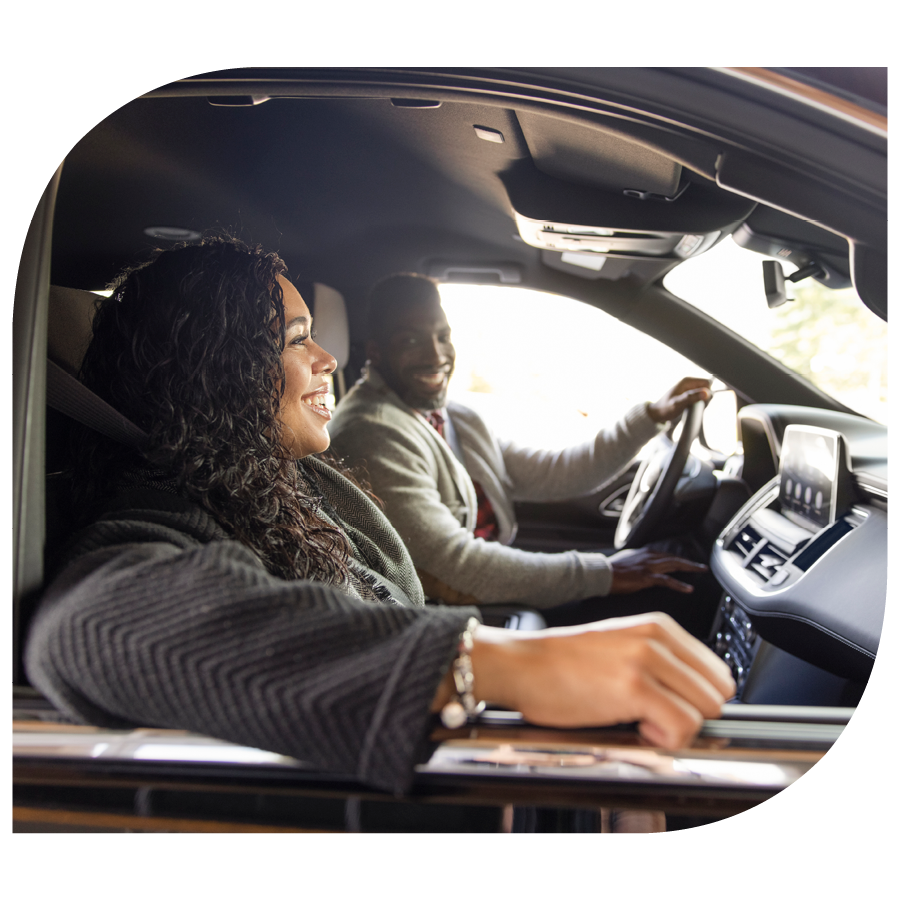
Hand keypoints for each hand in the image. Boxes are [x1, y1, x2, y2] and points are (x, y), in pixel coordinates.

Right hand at [468, 613, 735, 748]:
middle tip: (656, 716)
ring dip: (678, 727)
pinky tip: (637, 728)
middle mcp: (656, 638)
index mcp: (658, 626)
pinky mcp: (633, 688)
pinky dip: (665, 739)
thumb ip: (659, 659)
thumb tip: (692, 693)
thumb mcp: (620, 645)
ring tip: (643, 721)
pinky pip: (682, 726)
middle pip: (717, 692)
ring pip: (705, 710)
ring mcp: (645, 661)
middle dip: (693, 713)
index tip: (670, 704)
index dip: (697, 698)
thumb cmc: (561, 662)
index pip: (717, 670)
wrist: (520, 664)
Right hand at [608, 546, 707, 593]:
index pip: (665, 554)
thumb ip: (635, 562)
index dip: (677, 559)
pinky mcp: (647, 577)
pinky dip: (679, 585)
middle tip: (702, 566)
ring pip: (674, 565)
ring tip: (701, 571)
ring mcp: (649, 566)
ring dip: (690, 568)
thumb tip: (639, 566)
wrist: (602, 573)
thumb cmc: (610, 570)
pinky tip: (688, 589)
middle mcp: (648, 556)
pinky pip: (667, 581)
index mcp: (644, 553)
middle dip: (689, 562)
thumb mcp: (625, 561)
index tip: (686, 563)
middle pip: (674, 558)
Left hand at [647, 377, 711, 423]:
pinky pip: (699, 397)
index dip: (707, 393)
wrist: (657, 413)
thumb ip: (691, 397)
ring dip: (701, 401)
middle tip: (695, 406)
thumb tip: (706, 393)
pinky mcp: (688, 393)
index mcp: (687, 381)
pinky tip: (691, 408)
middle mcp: (689, 382)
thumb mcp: (678, 404)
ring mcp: (689, 388)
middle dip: (704, 398)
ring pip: (704, 393)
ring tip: (691, 407)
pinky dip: (698, 403)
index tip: (700, 402)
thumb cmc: (665, 408)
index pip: (707, 383)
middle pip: (706, 388)